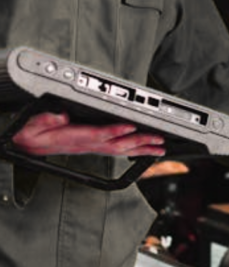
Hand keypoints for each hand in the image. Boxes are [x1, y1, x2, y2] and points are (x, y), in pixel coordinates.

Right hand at [10, 112, 165, 156]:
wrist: (29, 146)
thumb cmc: (32, 135)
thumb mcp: (32, 126)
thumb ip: (45, 120)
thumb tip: (59, 115)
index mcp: (74, 138)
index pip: (99, 134)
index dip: (116, 131)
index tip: (131, 125)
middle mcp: (87, 145)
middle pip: (117, 145)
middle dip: (139, 142)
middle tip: (159, 140)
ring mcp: (92, 148)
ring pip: (121, 150)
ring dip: (142, 150)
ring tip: (160, 149)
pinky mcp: (93, 147)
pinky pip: (118, 151)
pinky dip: (133, 151)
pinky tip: (145, 151)